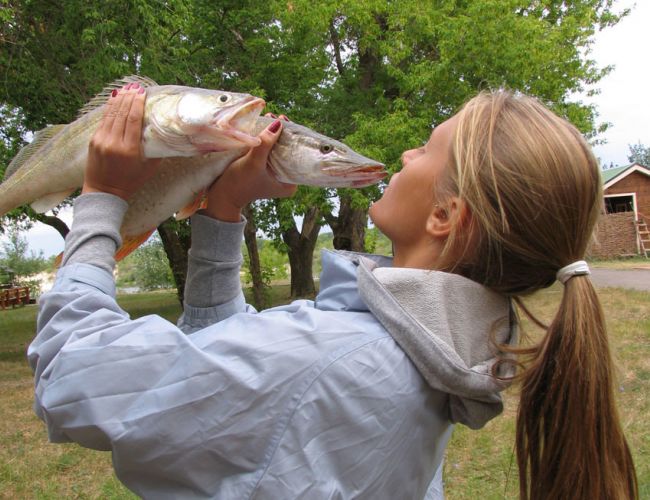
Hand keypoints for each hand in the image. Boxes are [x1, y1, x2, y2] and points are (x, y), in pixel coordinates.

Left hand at [82, 83, 160, 199]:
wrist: (104, 191)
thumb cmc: (131, 181)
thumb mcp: (149, 169)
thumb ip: (157, 151)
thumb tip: (166, 135)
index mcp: (129, 150)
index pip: (133, 120)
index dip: (138, 104)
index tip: (142, 92)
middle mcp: (114, 143)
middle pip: (122, 113)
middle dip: (129, 98)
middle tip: (136, 87)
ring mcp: (101, 140)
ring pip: (111, 114)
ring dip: (119, 100)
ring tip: (127, 89)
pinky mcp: (93, 140)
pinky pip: (103, 120)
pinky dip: (110, 108)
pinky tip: (115, 100)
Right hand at [201, 118, 296, 221]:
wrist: (221, 195)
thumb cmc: (239, 183)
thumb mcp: (253, 162)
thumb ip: (266, 144)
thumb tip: (278, 123)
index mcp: (290, 184)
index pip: (297, 156)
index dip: (293, 137)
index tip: (285, 121)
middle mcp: (285, 180)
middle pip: (288, 151)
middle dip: (282, 133)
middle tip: (276, 117)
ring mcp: (274, 175)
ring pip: (278, 149)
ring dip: (273, 134)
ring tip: (269, 118)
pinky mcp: (265, 170)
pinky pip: (269, 151)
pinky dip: (266, 140)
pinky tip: (263, 126)